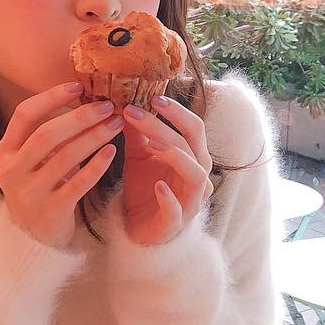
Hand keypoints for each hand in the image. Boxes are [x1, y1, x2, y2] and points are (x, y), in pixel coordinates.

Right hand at [0, 83, 124, 247]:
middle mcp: (11, 172)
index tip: (77, 85)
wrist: (35, 239)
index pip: (24, 115)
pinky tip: (112, 151)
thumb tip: (83, 96)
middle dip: (79, 117)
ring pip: (65, 158)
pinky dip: (97, 166)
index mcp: (5, 152)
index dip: (50, 98)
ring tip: (117, 124)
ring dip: (94, 137)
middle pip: (46, 135)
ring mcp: (29, 194)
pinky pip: (77, 184)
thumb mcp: (33, 160)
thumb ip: (49, 133)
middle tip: (107, 106)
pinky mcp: (50, 213)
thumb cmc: (41, 187)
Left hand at [120, 94, 213, 244]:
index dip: (177, 111)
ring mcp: (190, 201)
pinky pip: (177, 210)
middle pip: (191, 146)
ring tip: (151, 144)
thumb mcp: (138, 155)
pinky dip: (169, 198)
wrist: (138, 227)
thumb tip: (126, 100)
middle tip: (139, 111)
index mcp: (193, 157)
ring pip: (194, 175)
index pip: (194, 128)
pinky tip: (157, 186)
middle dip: (167, 126)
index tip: (152, 97)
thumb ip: (137, 132)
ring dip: (174, 156)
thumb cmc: (145, 187)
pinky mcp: (175, 223)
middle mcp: (198, 177)